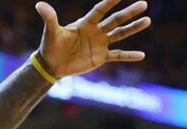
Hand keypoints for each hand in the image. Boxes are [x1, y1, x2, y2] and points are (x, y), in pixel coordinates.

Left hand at [35, 0, 150, 77]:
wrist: (52, 64)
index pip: (100, 10)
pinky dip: (129, 55)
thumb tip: (39, 5)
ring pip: (120, 34)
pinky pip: (118, 55)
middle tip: (144, 4)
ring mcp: (100, 44)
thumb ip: (49, 18)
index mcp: (85, 23)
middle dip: (129, 12)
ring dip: (133, 28)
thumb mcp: (51, 32)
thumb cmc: (50, 46)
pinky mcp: (100, 57)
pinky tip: (141, 55)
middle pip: (116, 20)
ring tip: (147, 20)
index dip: (109, 1)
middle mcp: (96, 31)